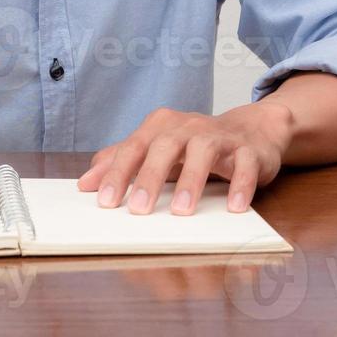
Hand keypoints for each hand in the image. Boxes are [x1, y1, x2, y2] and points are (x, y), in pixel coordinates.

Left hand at [76, 103, 293, 215]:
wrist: (251, 131)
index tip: (105, 202)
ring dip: (191, 180)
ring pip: (203, 152)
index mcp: (161, 126)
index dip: (118, 173)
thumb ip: (121, 162)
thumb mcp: (156, 150)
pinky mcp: (248, 150)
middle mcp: (188, 126)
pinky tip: (233, 207)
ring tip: (181, 211)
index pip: (134, 147)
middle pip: (165, 146)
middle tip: (139, 210)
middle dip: (150, 177)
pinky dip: (239, 184)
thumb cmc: (194, 146)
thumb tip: (84, 183)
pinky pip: (245, 164)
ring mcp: (220, 136)